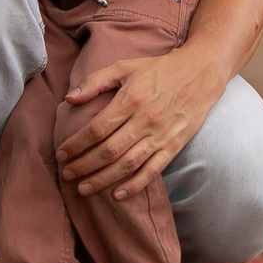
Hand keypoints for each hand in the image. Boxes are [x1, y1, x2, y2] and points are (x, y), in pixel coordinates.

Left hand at [57, 45, 228, 198]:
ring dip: (103, 179)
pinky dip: (135, 185)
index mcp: (131, 99)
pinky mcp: (174, 146)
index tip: (62, 153)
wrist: (200, 73)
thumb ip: (95, 82)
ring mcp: (161, 136)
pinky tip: (117, 195)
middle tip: (67, 175)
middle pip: (109, 150)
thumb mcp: (125, 67)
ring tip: (84, 189)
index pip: (97, 128)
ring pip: (127, 164)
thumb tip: (69, 99)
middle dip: (84, 166)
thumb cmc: (159, 70)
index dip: (77, 144)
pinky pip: (152, 171)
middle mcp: (145, 120)